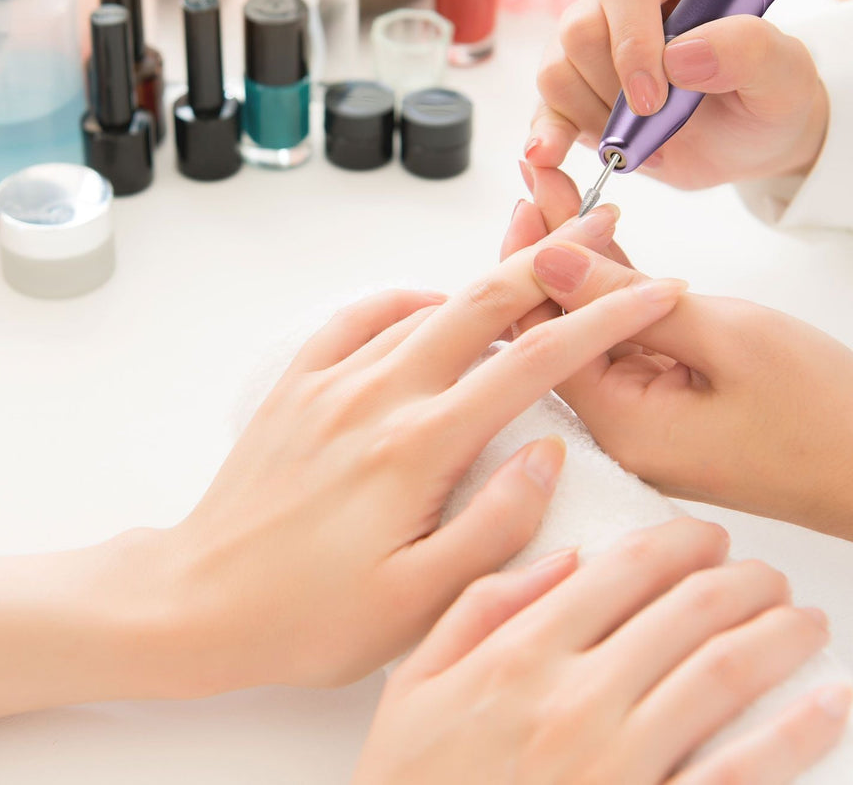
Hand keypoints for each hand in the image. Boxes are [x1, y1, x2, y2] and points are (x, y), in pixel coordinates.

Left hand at [139, 225, 689, 695]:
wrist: (197, 603)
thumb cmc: (307, 618)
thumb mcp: (419, 602)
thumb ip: (496, 526)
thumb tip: (549, 453)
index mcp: (418, 448)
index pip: (534, 364)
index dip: (604, 320)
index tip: (655, 291)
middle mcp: (376, 397)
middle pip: (482, 303)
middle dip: (553, 263)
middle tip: (605, 233)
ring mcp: (331, 383)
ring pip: (426, 305)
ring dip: (488, 280)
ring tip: (535, 268)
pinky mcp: (296, 387)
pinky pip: (359, 317)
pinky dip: (406, 300)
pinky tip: (430, 307)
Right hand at [355, 519, 849, 784]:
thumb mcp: (414, 687)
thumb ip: (478, 610)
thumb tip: (560, 559)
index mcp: (520, 655)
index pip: (624, 571)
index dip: (681, 542)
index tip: (708, 536)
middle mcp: (577, 699)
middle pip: (688, 613)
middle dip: (744, 581)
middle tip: (767, 574)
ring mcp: (620, 763)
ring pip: (724, 675)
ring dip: (779, 637)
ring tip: (806, 621)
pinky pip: (742, 771)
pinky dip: (797, 732)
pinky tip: (829, 704)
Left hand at [500, 170, 852, 641]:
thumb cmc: (827, 412)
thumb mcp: (725, 335)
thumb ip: (627, 297)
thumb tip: (547, 258)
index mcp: (619, 427)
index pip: (540, 337)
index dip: (526, 263)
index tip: (527, 196)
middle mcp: (617, 433)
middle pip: (556, 333)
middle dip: (544, 258)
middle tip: (537, 183)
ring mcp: (643, 425)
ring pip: (590, 333)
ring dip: (579, 270)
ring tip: (560, 196)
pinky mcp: (670, 412)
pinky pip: (628, 345)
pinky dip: (619, 298)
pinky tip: (605, 243)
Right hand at [525, 0, 827, 187]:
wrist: (748, 140)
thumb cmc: (767, 95)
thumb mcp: (783, 74)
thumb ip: (748, 50)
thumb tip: (679, 57)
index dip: (632, 40)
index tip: (654, 99)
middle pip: (579, 29)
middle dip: (617, 90)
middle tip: (659, 122)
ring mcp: (588, 38)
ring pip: (555, 69)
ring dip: (597, 118)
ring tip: (645, 138)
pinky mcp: (571, 85)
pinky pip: (542, 104)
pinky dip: (548, 134)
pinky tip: (552, 154)